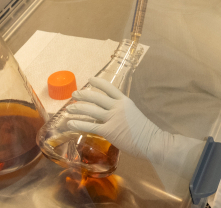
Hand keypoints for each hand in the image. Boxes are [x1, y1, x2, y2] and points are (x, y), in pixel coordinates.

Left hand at [66, 77, 201, 168]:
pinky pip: (90, 126)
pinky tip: (70, 123)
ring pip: (90, 110)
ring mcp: (112, 118)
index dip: (98, 83)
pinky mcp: (108, 130)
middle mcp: (117, 107)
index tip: (90, 80)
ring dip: (78, 108)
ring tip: (69, 108)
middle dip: (83, 95)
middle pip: (96, 97)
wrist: (151, 141)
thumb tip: (109, 115)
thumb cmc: (145, 131)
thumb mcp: (133, 114)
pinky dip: (78, 124)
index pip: (109, 88)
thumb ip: (121, 112)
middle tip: (74, 95)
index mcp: (125, 101)